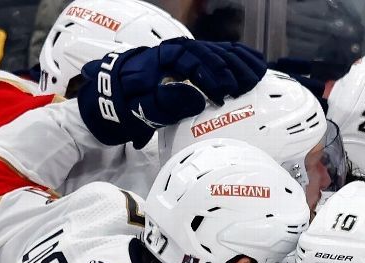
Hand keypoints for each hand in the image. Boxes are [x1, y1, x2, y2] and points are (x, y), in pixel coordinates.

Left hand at [77, 38, 267, 147]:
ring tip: (255, 79)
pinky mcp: (193, 63)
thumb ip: (165, 104)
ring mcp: (185, 55)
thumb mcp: (138, 110)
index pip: (190, 59)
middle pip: (208, 52)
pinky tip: (256, 65)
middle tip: (242, 89)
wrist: (108, 98)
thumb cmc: (123, 106)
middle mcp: (174, 52)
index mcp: (159, 59)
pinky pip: (220, 54)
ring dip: (239, 63)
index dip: (209, 74)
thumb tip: (197, 98)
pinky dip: (239, 58)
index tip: (222, 94)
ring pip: (217, 50)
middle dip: (228, 70)